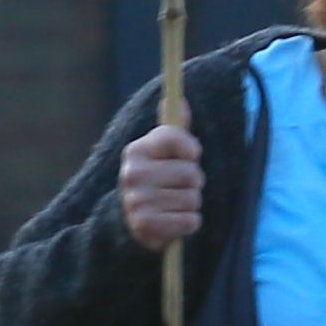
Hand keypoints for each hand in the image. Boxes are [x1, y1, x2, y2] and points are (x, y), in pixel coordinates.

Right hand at [117, 120, 203, 250]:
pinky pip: (190, 221)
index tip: (192, 156)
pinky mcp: (146, 225)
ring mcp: (137, 200)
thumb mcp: (162, 155)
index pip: (172, 137)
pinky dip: (189, 223)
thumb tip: (181, 100)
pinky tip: (174, 221)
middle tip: (178, 187)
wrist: (131, 222)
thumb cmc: (156, 181)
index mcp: (136, 150)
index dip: (191, 148)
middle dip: (193, 182)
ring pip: (193, 198)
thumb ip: (174, 130)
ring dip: (191, 205)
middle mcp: (132, 173)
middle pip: (191, 172)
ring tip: (174, 205)